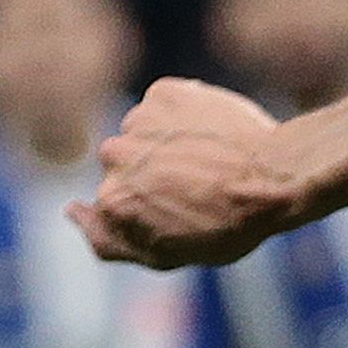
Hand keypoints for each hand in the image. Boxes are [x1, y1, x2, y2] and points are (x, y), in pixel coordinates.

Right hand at [83, 78, 314, 267]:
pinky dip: (184, 116)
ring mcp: (138, 121)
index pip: (114, 205)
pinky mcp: (163, 93)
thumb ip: (113, 241)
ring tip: (212, 160)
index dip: (150, 209)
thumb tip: (71, 211)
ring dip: (168, 143)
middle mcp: (114, 156)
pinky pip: (165, 105)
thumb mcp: (169, 253)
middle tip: (202, 186)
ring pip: (144, 134)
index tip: (179, 208)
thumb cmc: (229, 224)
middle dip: (153, 173)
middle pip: (126, 165)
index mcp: (112, 201)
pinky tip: (214, 134)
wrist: (277, 175)